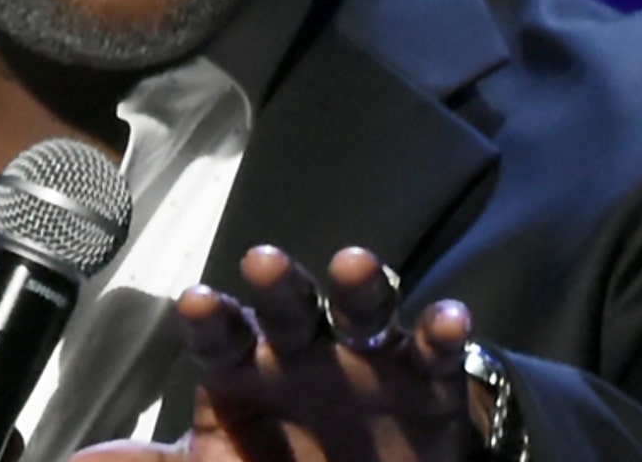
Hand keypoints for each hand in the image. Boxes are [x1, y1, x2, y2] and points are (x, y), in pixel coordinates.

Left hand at [79, 247, 479, 461]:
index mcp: (245, 367)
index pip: (219, 336)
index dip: (210, 319)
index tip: (195, 303)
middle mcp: (302, 350)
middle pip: (287, 306)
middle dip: (278, 284)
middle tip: (262, 261)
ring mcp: (365, 359)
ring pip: (362, 310)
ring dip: (359, 286)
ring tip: (353, 265)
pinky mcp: (427, 380)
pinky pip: (435, 351)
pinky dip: (441, 333)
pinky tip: (446, 321)